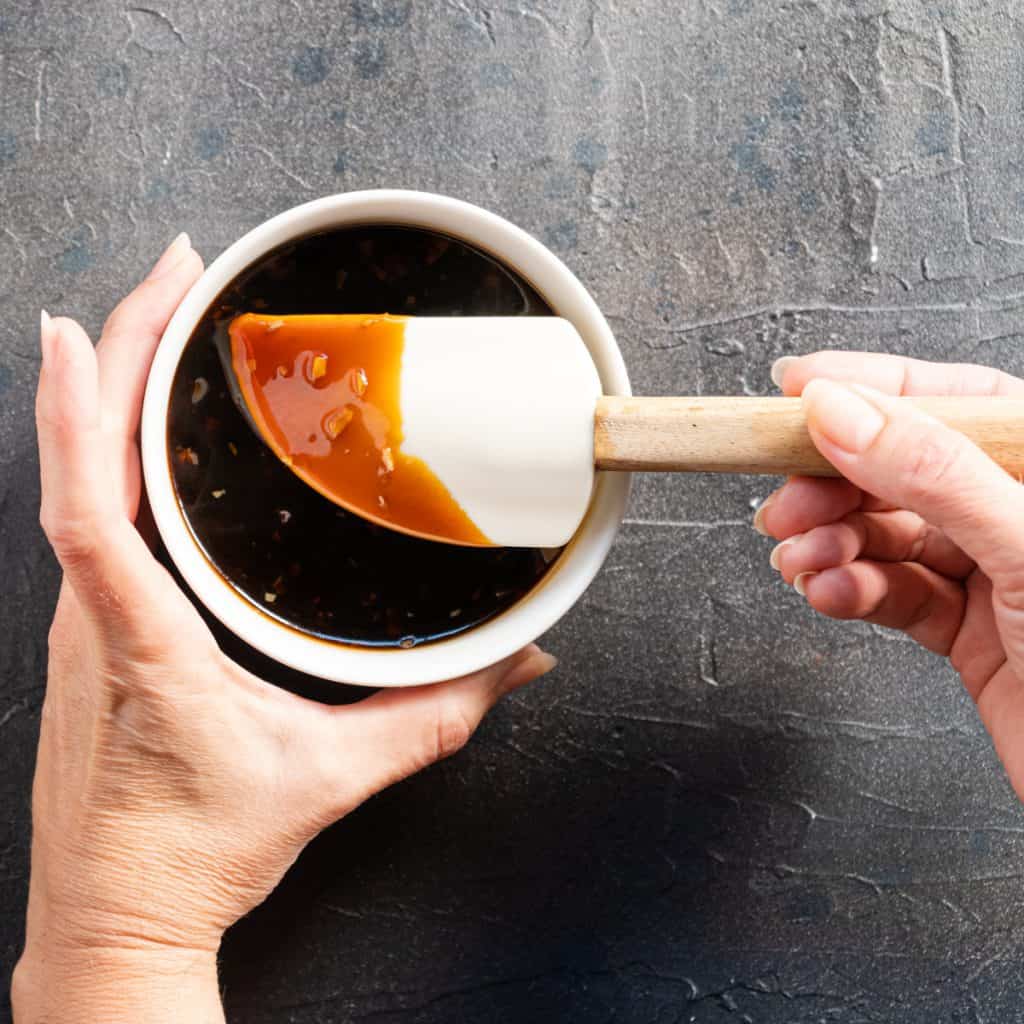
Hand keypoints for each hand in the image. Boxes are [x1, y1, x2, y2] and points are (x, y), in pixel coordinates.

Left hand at [13, 234, 555, 1022]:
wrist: (115, 917)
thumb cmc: (198, 853)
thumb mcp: (334, 781)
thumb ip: (437, 719)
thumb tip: (520, 665)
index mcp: (145, 646)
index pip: (89, 514)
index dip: (80, 415)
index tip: (86, 325)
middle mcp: (98, 621)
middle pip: (81, 461)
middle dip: (123, 348)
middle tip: (181, 267)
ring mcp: (85, 623)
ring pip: (79, 479)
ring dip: (113, 387)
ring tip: (169, 311)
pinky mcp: (93, 629)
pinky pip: (90, 511)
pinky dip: (108, 441)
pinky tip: (147, 413)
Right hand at [757, 351, 1023, 798]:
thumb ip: (935, 473)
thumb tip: (844, 412)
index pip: (955, 399)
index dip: (873, 386)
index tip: (799, 388)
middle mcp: (1016, 512)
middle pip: (903, 468)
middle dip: (833, 484)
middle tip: (785, 504)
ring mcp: (994, 571)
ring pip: (887, 534)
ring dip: (831, 544)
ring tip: (801, 559)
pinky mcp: (968, 629)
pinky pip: (891, 592)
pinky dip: (849, 590)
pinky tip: (827, 591)